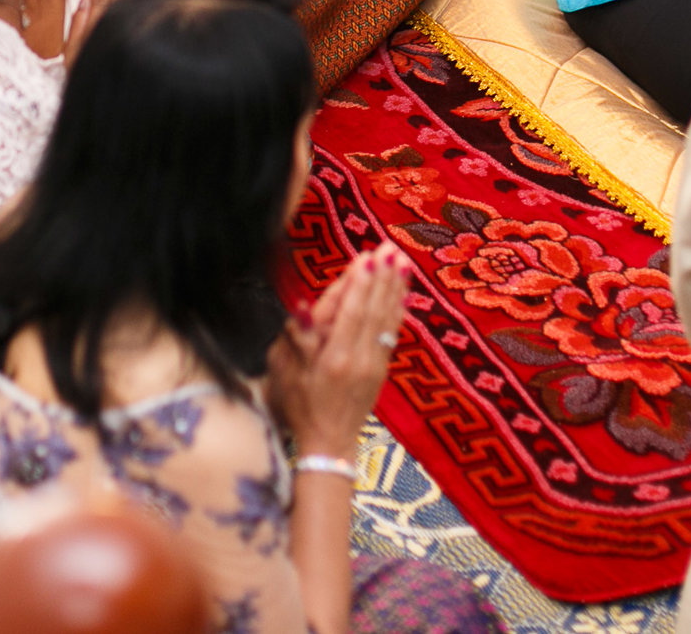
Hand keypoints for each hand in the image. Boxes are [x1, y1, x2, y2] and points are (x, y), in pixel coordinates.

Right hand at [267, 243, 410, 457]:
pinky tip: (404, 294)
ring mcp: (374, 364)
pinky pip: (392, 333)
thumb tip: (304, 306)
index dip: (359, 283)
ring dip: (395, 288)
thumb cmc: (299, 405)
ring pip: (386, 319)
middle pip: (373, 309)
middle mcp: (358, 358)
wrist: (328, 442)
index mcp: (333, 357)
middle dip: (382, 276)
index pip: (350, 311)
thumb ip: (297, 338)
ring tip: (403, 261)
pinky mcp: (382, 370)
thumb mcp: (286, 373)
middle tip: (391, 247)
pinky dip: (398, 311)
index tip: (367, 256)